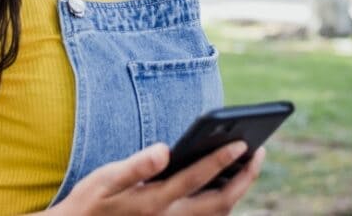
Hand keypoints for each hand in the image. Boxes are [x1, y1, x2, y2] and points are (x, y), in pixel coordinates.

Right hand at [44, 141, 265, 215]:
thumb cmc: (92, 203)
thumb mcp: (105, 180)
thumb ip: (136, 166)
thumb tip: (164, 150)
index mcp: (155, 203)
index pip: (196, 179)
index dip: (220, 160)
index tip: (242, 142)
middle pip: (220, 202)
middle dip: (244, 177)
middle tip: (260, 151)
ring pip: (218, 212)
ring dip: (238, 188)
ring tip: (250, 162)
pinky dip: (224, 198)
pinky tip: (229, 179)